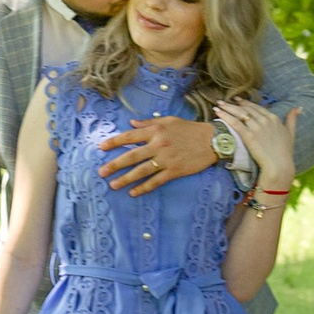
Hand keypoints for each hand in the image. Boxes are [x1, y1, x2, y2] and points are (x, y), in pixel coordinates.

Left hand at [96, 112, 221, 193]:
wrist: (211, 140)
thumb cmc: (189, 129)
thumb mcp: (168, 120)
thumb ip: (148, 122)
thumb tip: (131, 123)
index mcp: (155, 131)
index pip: (130, 136)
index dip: (114, 142)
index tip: (101, 147)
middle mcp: (158, 145)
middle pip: (132, 156)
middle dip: (115, 164)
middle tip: (101, 172)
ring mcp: (166, 159)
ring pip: (141, 171)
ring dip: (126, 179)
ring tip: (113, 185)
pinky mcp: (174, 171)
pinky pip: (156, 181)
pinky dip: (144, 188)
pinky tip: (133, 192)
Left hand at [217, 96, 297, 191]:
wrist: (279, 166)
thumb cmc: (285, 152)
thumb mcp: (291, 133)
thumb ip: (292, 119)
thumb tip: (298, 108)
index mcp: (274, 118)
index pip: (256, 107)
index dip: (246, 103)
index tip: (237, 100)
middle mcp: (265, 120)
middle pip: (246, 109)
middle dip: (233, 104)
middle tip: (223, 100)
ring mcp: (256, 127)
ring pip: (239, 113)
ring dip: (227, 107)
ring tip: (217, 104)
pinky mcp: (249, 135)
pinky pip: (235, 123)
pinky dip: (225, 116)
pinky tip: (218, 112)